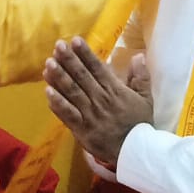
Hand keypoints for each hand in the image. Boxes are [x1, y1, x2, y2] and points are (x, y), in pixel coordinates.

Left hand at [43, 37, 152, 164]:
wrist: (134, 152)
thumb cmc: (139, 124)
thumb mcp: (146, 99)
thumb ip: (141, 77)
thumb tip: (138, 56)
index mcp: (115, 90)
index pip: (98, 68)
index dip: (86, 54)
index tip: (75, 40)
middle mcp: (100, 99)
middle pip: (82, 76)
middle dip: (69, 60)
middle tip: (57, 45)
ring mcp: (89, 114)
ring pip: (72, 92)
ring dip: (60, 77)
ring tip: (48, 63)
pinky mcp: (81, 129)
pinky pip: (67, 114)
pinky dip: (57, 103)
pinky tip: (47, 91)